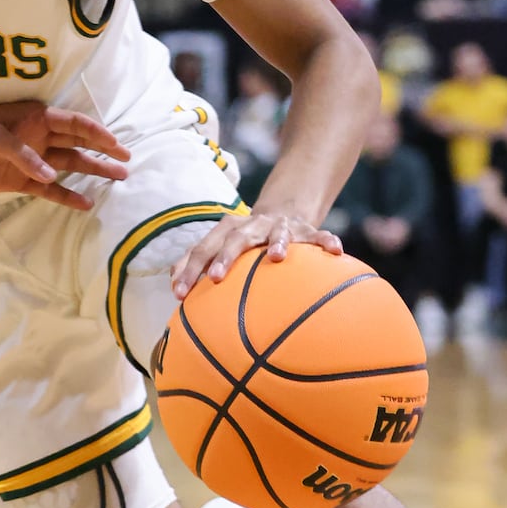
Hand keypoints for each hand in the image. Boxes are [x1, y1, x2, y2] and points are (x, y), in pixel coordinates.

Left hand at [0, 102, 130, 210]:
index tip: (117, 143)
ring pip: (69, 164)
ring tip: (119, 179)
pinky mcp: (20, 180)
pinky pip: (50, 189)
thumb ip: (20, 152)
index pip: (73, 123)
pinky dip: (67, 196)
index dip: (97, 132)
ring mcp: (31, 160)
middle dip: (103, 151)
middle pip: (78, 143)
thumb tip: (50, 173)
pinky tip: (86, 204)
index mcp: (34, 119)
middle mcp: (37, 138)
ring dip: (92, 171)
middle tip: (128, 161)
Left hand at [172, 209, 341, 299]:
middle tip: (214, 278)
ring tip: (275, 257)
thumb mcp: (220, 246)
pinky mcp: (306, 230)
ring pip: (277, 232)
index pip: (202, 248)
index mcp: (226, 230)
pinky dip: (326, 241)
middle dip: (223, 257)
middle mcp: (251, 225)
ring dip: (276, 242)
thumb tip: (171, 283)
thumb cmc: (243, 240)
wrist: (281, 212)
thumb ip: (195, 262)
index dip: (189, 269)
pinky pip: (318, 235)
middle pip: (234, 238)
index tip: (179, 294)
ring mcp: (279, 226)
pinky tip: (335, 250)